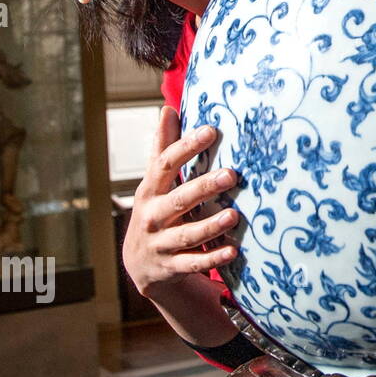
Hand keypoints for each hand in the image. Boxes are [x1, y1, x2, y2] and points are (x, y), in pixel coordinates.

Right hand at [123, 106, 238, 300]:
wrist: (140, 264)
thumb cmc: (157, 211)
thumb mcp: (155, 183)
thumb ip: (163, 148)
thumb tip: (168, 109)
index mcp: (150, 191)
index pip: (164, 165)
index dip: (186, 147)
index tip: (211, 131)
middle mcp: (152, 217)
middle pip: (178, 200)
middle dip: (203, 187)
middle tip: (231, 174)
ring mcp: (160, 244)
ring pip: (186, 235)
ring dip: (210, 226)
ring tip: (234, 215)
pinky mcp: (171, 268)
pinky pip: (192, 264)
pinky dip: (212, 259)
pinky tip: (233, 251)